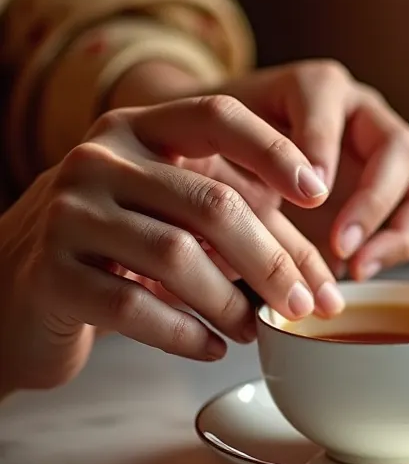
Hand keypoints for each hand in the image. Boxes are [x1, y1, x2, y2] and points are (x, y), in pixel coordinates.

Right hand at [0, 96, 342, 394]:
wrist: (12, 292)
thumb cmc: (110, 250)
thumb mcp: (172, 218)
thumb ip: (243, 229)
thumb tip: (321, 282)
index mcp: (134, 128)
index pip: (216, 115)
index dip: (274, 150)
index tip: (320, 194)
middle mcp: (97, 158)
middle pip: (210, 202)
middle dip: (270, 260)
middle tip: (303, 304)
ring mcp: (68, 213)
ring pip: (176, 256)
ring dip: (230, 303)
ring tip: (255, 330)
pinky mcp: (52, 272)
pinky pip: (135, 306)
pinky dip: (185, 334)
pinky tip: (212, 347)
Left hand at [228, 62, 408, 278]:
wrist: (226, 151)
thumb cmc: (223, 144)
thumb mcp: (219, 140)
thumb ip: (243, 159)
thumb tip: (272, 214)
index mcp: (316, 87)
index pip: (328, 101)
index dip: (320, 144)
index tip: (308, 193)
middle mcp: (362, 114)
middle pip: (399, 146)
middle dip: (373, 199)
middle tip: (339, 243)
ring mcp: (384, 156)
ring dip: (398, 232)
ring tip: (356, 267)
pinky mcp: (393, 193)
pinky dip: (394, 247)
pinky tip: (353, 271)